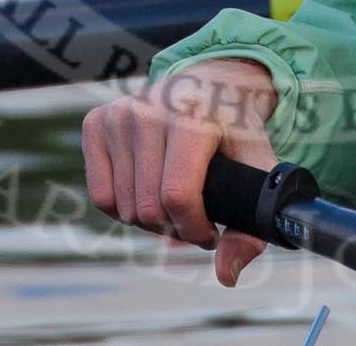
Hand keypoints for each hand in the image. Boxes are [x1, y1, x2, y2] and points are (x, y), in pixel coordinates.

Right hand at [80, 58, 280, 286]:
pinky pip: (101, 196)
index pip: (177, 196)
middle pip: (149, 208)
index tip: (211, 232)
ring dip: (151, 221)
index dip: (195, 230)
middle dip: (175, 228)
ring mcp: (120, 114)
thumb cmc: (237, 130)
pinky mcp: (97, 122)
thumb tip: (227, 275)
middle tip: (195, 218)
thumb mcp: (257, 168)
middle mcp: (150, 109)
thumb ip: (251, 225)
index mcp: (193, 114)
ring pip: (123, 207)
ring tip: (174, 205)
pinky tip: (148, 192)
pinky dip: (124, 208)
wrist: (211, 81)